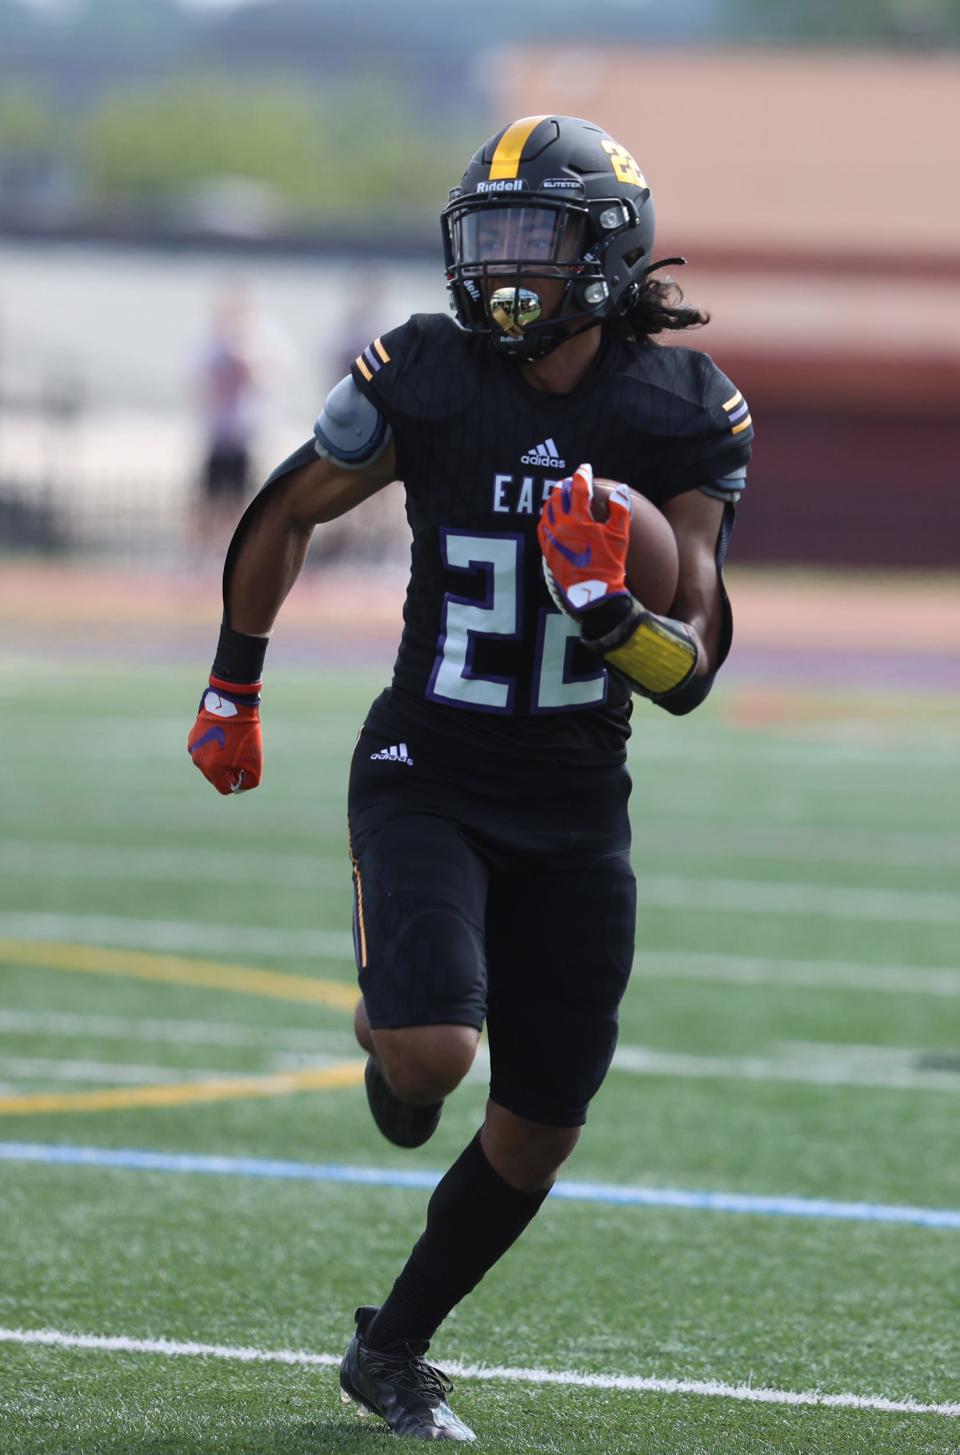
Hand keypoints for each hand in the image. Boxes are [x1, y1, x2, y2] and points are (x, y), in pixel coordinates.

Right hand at [187, 676, 261, 794]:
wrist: (232, 701)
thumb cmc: (244, 733)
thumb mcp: (254, 761)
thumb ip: (249, 781)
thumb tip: (240, 787)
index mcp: (211, 769)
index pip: (225, 788)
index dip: (237, 781)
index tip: (244, 768)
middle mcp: (198, 760)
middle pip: (216, 776)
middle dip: (228, 770)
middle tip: (240, 754)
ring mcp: (193, 748)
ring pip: (210, 762)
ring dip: (221, 758)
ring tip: (232, 742)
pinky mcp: (193, 736)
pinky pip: (205, 749)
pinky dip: (214, 747)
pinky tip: (224, 734)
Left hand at [537, 463, 631, 617]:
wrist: (594, 593)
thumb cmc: (609, 564)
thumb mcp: (619, 536)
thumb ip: (620, 509)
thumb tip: (621, 489)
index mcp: (578, 519)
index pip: (578, 489)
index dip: (582, 474)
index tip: (585, 467)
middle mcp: (561, 526)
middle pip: (557, 496)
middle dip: (564, 485)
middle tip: (571, 481)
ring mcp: (551, 539)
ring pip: (546, 510)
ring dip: (552, 499)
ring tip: (558, 494)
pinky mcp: (547, 551)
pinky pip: (541, 528)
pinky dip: (545, 517)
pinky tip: (549, 517)